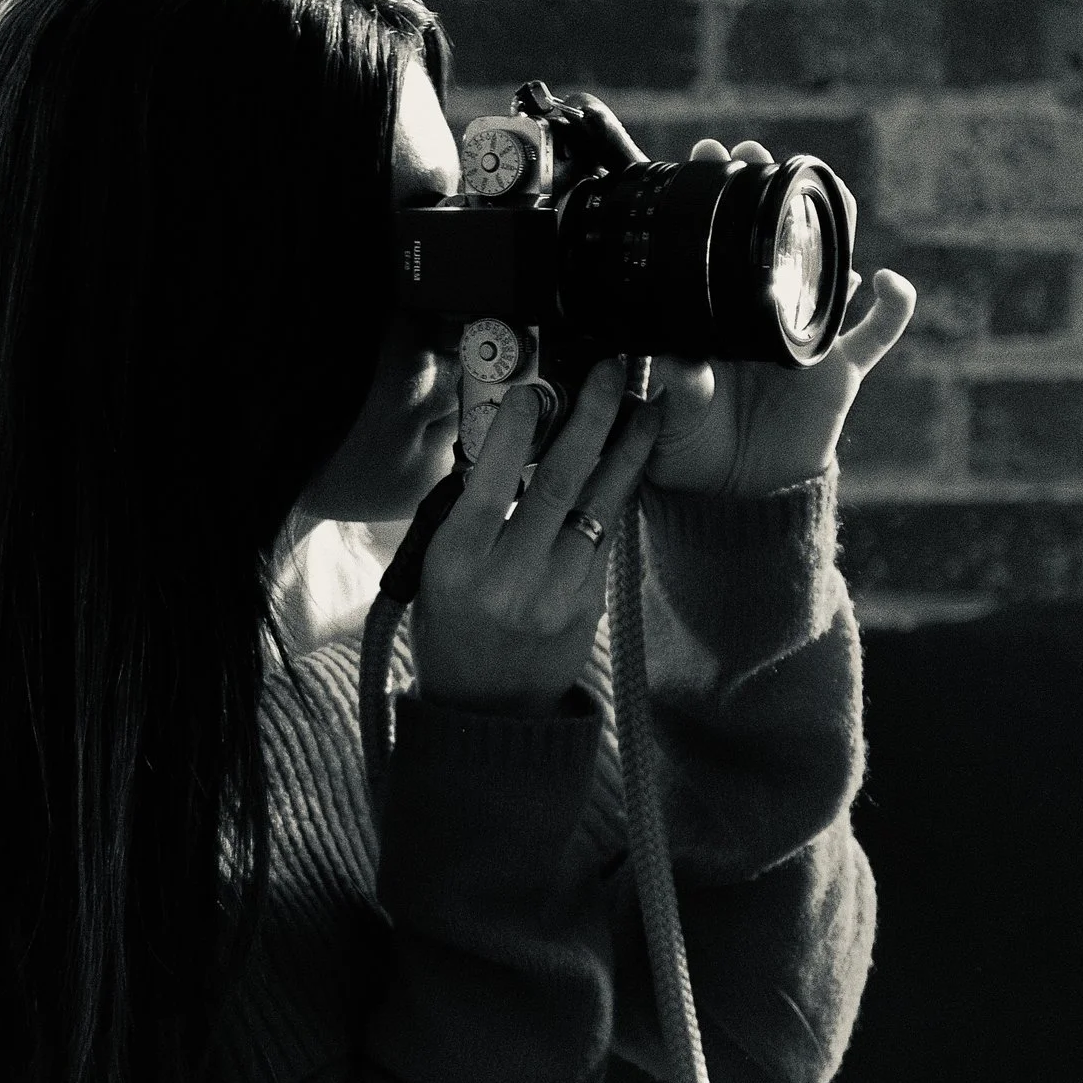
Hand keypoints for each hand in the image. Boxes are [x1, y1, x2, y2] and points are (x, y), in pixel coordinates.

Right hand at [412, 360, 662, 718]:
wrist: (487, 710)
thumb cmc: (452, 628)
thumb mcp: (437, 569)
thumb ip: (467, 511)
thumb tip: (507, 440)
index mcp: (460, 565)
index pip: (492, 484)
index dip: (516, 432)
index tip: (536, 389)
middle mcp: (512, 579)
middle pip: (561, 482)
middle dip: (592, 418)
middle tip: (612, 372)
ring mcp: (558, 594)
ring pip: (600, 506)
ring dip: (627, 450)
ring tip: (645, 407)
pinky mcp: (591, 606)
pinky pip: (607, 536)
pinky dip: (617, 494)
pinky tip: (629, 461)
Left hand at [645, 139, 917, 496]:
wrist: (733, 497)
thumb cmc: (689, 449)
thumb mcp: (669, 417)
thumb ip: (676, 388)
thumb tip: (675, 361)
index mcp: (713, 312)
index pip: (717, 240)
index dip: (716, 196)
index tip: (707, 155)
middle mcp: (761, 311)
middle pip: (775, 236)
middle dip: (768, 189)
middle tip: (752, 154)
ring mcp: (805, 335)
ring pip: (831, 267)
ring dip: (831, 227)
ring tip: (824, 191)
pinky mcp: (839, 369)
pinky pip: (876, 331)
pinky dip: (891, 306)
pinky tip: (888, 281)